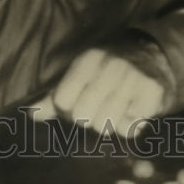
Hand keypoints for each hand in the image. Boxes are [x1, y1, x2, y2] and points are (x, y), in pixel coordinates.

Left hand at [38, 49, 165, 137]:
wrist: (147, 54)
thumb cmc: (104, 69)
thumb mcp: (78, 73)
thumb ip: (55, 96)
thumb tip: (31, 114)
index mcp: (86, 60)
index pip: (62, 100)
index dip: (66, 108)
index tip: (76, 101)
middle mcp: (109, 66)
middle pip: (82, 117)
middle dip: (87, 118)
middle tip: (97, 107)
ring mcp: (133, 78)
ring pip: (105, 126)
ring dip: (108, 124)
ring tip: (115, 108)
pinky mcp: (152, 92)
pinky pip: (130, 129)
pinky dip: (129, 126)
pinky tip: (131, 110)